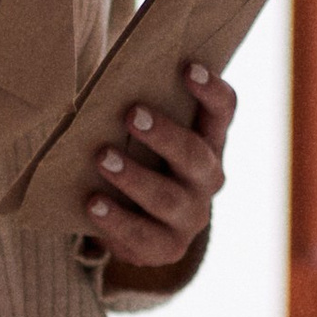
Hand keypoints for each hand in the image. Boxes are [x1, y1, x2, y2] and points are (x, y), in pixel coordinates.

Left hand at [84, 61, 236, 270]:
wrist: (136, 224)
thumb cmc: (138, 160)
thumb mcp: (146, 136)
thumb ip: (140, 112)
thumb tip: (102, 83)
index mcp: (209, 141)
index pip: (222, 111)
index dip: (211, 91)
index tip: (187, 68)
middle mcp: (208, 179)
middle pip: (195, 155)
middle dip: (165, 134)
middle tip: (132, 113)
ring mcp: (191, 216)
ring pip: (168, 198)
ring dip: (134, 176)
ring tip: (102, 157)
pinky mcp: (168, 249)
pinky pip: (142, 236)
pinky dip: (116, 219)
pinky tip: (93, 203)